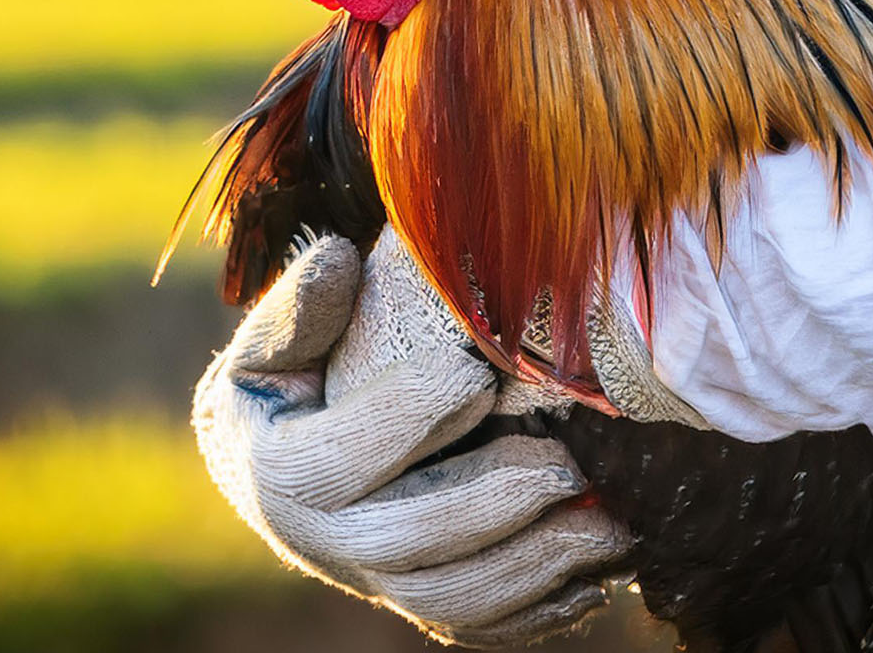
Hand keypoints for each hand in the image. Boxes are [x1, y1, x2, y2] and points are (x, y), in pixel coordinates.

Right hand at [193, 229, 630, 645]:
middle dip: (497, 505)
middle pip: (411, 542)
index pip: (345, 458)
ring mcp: (374, 582)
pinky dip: (539, 613)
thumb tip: (338, 256)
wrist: (265, 466)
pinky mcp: (416, 602)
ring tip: (607, 528)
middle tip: (569, 467)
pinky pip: (478, 626)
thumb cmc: (283, 386)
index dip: (410, 418)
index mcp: (283, 474)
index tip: (475, 375)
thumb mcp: (273, 343)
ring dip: (535, 569)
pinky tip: (596, 579)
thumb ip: (301, 306)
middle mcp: (325, 543)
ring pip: (453, 600)